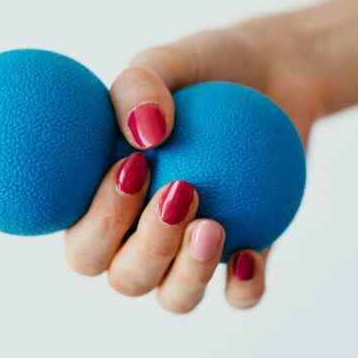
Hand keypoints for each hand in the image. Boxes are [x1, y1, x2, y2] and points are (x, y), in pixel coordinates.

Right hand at [63, 22, 322, 312]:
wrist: (275, 75)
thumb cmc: (206, 68)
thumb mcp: (169, 60)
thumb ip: (139, 86)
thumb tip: (142, 135)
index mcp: (103, 204)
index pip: (83, 240)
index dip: (97, 223)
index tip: (132, 168)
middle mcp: (140, 240)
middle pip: (126, 278)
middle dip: (147, 250)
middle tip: (181, 192)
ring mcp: (193, 255)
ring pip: (177, 297)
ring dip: (189, 275)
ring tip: (214, 226)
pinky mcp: (248, 257)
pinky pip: (240, 294)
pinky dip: (243, 287)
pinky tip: (250, 257)